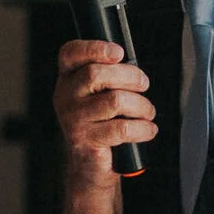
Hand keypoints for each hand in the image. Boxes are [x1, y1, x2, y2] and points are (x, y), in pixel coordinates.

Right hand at [54, 38, 155, 191]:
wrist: (90, 165)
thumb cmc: (102, 124)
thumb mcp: (100, 95)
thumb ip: (110, 77)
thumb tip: (135, 70)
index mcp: (68, 78)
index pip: (70, 53)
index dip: (95, 48)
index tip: (119, 53)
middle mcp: (65, 96)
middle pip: (96, 74)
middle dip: (130, 77)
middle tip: (144, 85)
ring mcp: (73, 118)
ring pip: (115, 100)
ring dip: (141, 106)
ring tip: (147, 112)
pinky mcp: (86, 140)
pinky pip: (122, 128)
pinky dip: (143, 128)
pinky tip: (148, 130)